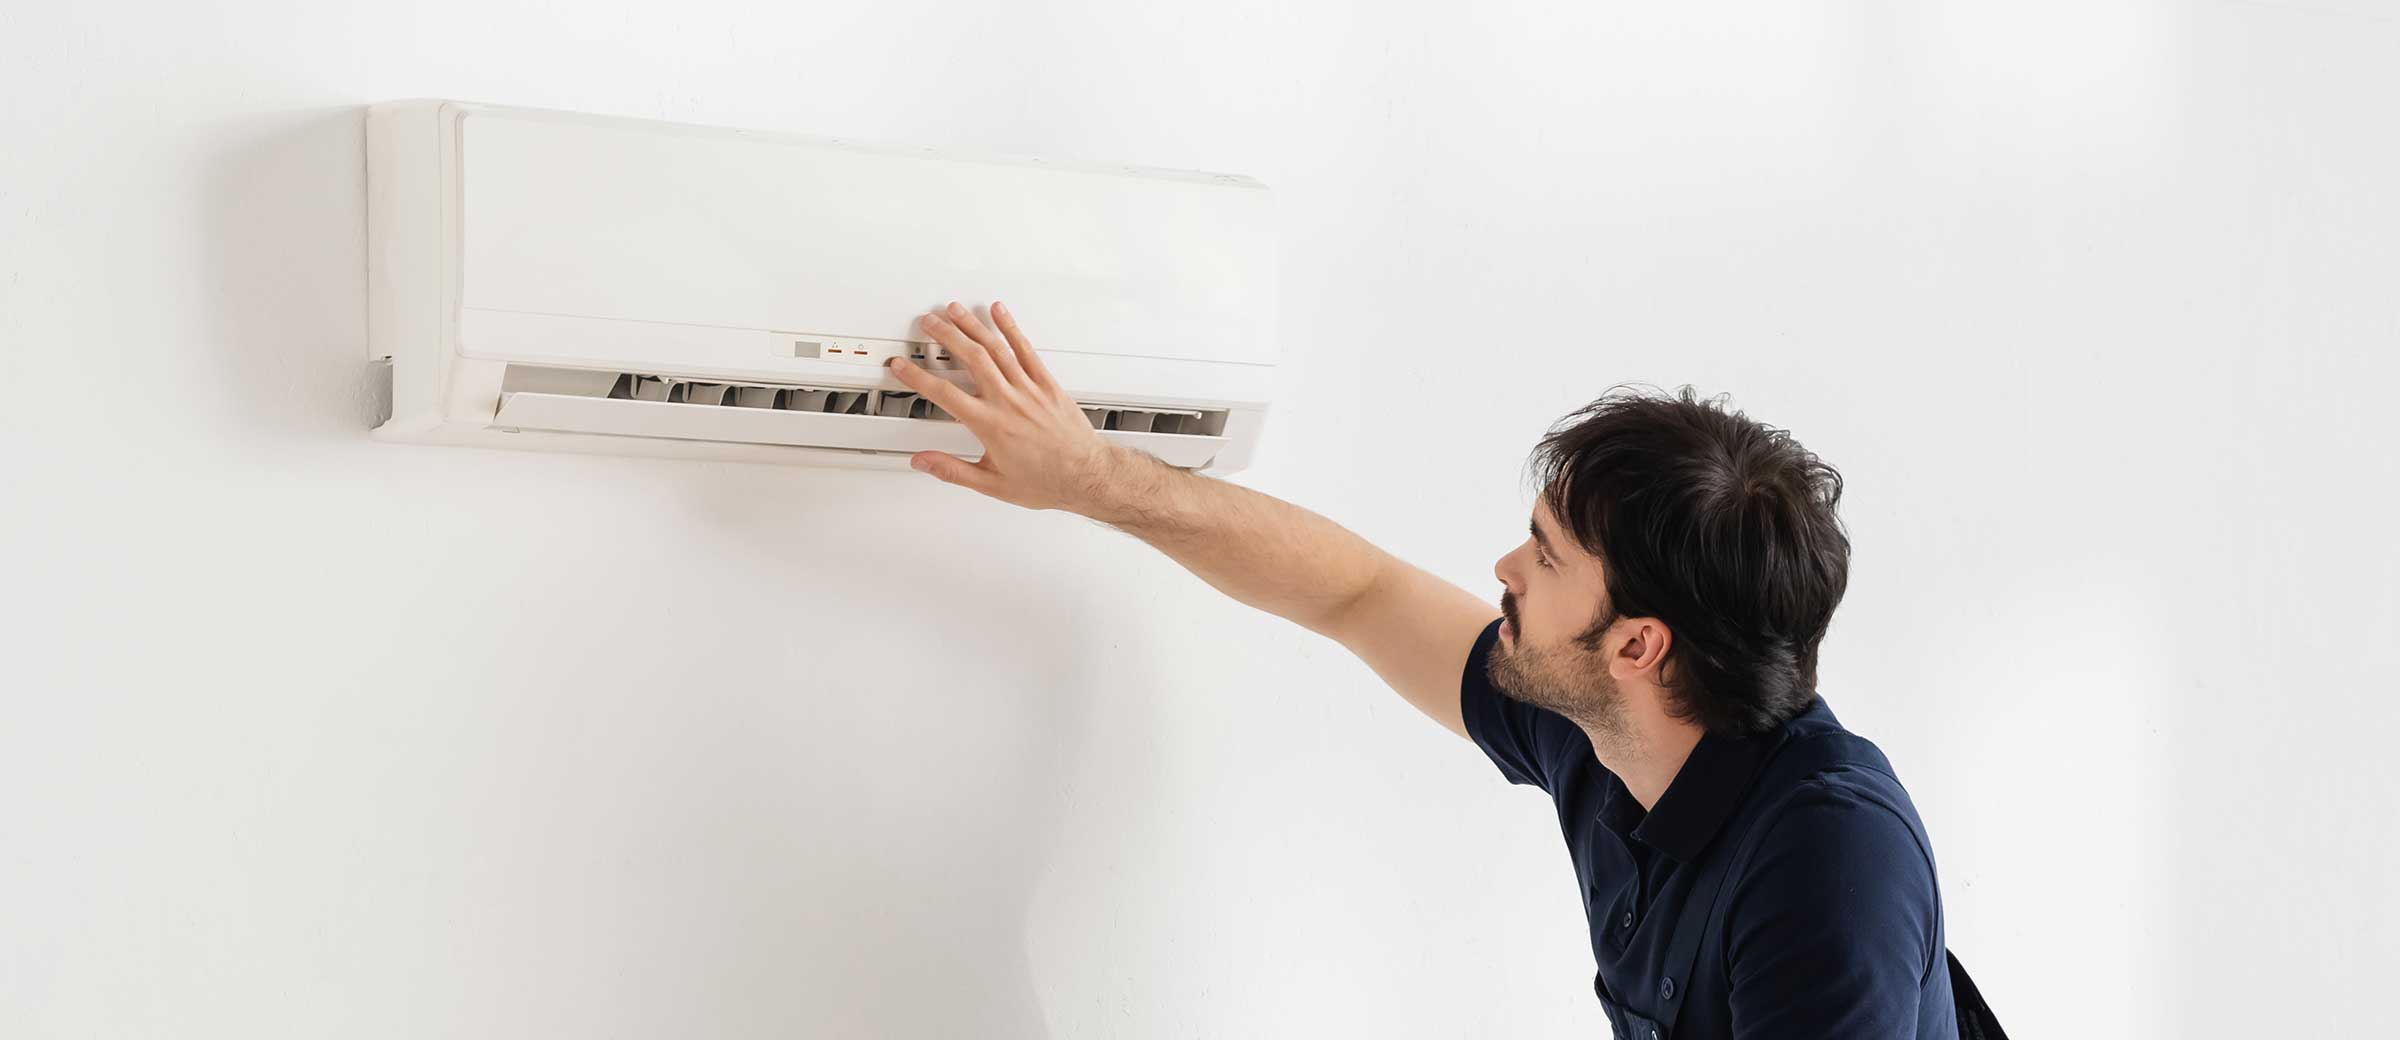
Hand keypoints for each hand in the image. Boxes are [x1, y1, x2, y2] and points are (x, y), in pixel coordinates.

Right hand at [887, 301, 1131, 512]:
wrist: (1087, 476)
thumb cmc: (1046, 481)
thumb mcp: (992, 484)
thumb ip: (953, 470)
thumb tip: (923, 461)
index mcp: (990, 425)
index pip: (945, 394)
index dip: (918, 377)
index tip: (902, 365)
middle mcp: (1008, 402)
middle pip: (971, 358)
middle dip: (946, 336)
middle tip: (928, 322)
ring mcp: (1029, 389)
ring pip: (996, 348)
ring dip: (973, 326)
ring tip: (954, 310)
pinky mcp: (1047, 384)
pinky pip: (1026, 350)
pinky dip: (1011, 328)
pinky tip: (999, 312)